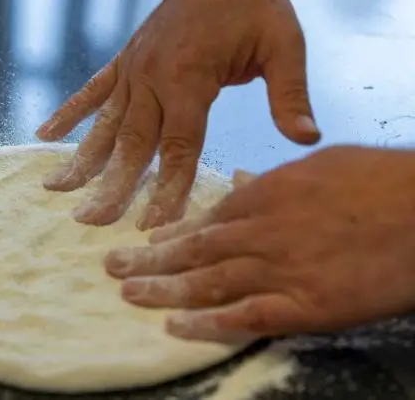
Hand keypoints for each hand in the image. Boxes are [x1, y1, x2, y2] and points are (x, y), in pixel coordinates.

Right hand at [36, 0, 319, 229]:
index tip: (154, 227)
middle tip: (92, 221)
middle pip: (132, 143)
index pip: (178, 147)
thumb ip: (289, 94)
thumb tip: (306, 138)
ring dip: (82, 157)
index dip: (167, 189)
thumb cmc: (254, 4)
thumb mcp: (283, 44)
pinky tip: (45, 136)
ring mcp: (133, 69)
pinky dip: (68, 113)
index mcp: (189, 78)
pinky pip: (92, 90)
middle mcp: (152, 77)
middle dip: (112, 185)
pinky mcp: (125, 60)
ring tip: (57, 188)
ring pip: (105, 123)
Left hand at [104, 146, 414, 342]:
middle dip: (149, 260)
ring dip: (163, 289)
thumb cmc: (381, 182)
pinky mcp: (304, 305)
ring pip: (207, 281)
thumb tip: (244, 181)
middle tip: (112, 266)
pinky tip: (175, 326)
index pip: (207, 219)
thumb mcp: (322, 166)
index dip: (171, 234)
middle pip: (195, 250)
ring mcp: (280, 269)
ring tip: (128, 292)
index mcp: (268, 196)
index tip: (145, 243)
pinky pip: (244, 315)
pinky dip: (207, 322)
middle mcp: (262, 232)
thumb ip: (276, 178)